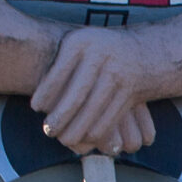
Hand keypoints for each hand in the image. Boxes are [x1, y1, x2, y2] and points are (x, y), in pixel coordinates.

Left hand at [32, 27, 157, 154]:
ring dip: (77, 130)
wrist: (144, 52)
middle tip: (48, 130)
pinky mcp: (130, 92)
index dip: (45, 93)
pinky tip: (86, 137)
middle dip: (60, 118)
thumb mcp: (78, 45)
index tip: (37, 108)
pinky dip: (97, 131)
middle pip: (76, 95)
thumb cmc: (98, 51)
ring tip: (64, 139)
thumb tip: (39, 104)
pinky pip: (110, 116)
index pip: (58, 72)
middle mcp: (101, 55)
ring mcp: (118, 73)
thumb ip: (59, 65)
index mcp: (81, 42)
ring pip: (93, 110)